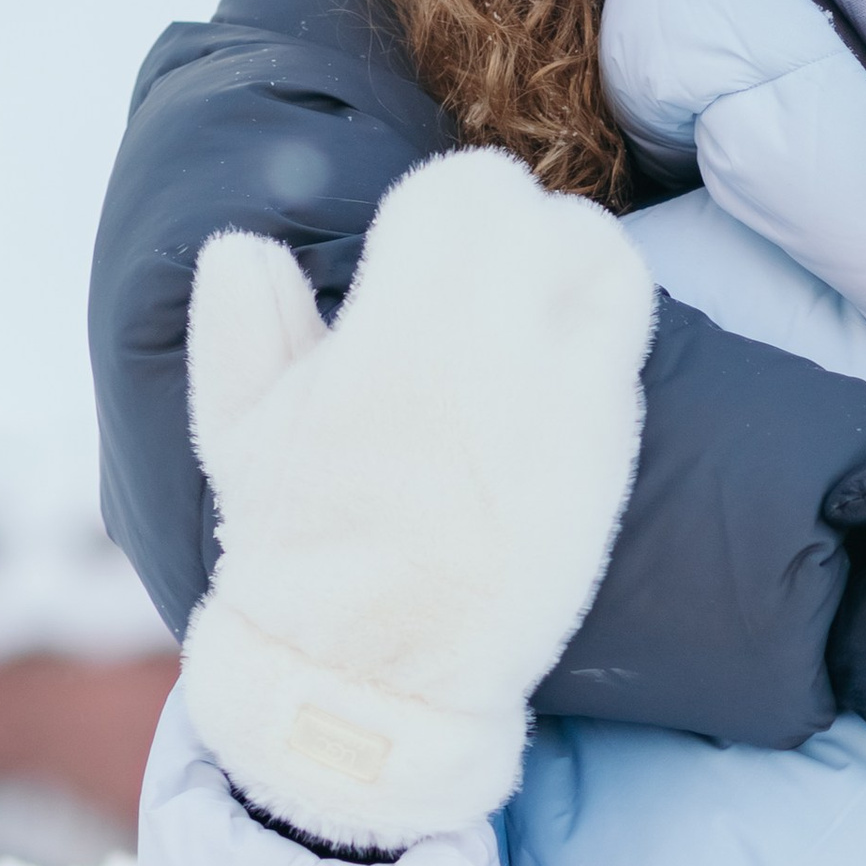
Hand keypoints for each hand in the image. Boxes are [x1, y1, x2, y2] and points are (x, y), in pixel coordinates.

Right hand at [181, 149, 653, 847]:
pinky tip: (565, 351)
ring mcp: (565, 394)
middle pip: (538, 212)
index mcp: (394, 337)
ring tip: (534, 296)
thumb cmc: (300, 551)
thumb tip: (244, 246)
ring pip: (602, 256)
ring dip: (571, 258)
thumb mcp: (237, 434)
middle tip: (480, 265)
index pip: (461, 190)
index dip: (443, 204)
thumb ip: (241, 324)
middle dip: (506, 225)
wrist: (381, 675)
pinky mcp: (610, 439)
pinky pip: (628, 330)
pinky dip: (603, 319)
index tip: (423, 237)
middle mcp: (492, 350)